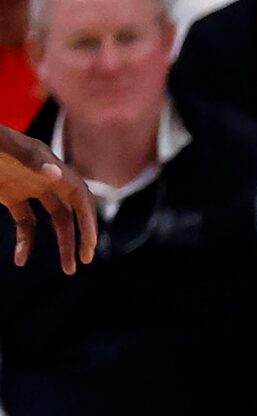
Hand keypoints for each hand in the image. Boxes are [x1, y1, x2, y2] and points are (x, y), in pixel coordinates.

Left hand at [0, 126, 96, 271]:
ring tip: (68, 269)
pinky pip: (26, 222)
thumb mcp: (5, 145)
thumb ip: (30, 158)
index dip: (88, 219)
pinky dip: (26, 241)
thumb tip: (57, 174)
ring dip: (63, 244)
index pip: (79, 195)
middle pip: (72, 210)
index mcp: (50, 165)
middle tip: (85, 260)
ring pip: (56, 220)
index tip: (90, 243)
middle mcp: (45, 177)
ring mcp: (29, 187)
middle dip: (82, 235)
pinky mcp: (12, 196)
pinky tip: (20, 259)